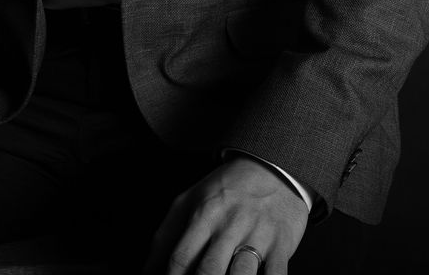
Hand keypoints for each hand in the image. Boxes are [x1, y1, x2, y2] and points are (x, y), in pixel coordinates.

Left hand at [145, 155, 307, 274]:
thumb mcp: (189, 201)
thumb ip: (165, 237)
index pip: (180, 258)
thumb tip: (146, 271)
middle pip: (208, 270)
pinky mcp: (282, 243)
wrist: (273, 165)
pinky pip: (277, 273)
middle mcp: (229, 226)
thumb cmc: (226, 189)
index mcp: (203, 215)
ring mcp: (257, 235)